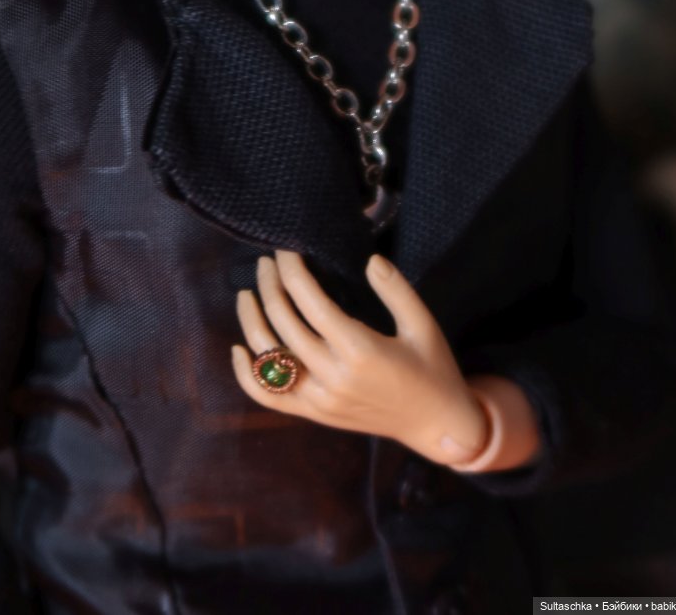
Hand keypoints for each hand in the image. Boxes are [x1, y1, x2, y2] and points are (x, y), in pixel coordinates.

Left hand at [231, 249, 489, 464]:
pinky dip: (246, 374)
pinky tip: (238, 349)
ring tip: (246, 292)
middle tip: (267, 261)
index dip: (293, 272)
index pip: (311, 303)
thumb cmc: (433, 368)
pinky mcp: (314, 414)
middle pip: (284, 323)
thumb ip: (397, 290)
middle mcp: (333, 377)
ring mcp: (319, 400)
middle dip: (271, 286)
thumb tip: (370, 259)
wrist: (436, 426)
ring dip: (251, 321)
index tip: (286, 249)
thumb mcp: (423, 324)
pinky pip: (269, 397)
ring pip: (268, 358)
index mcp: (361, 351)